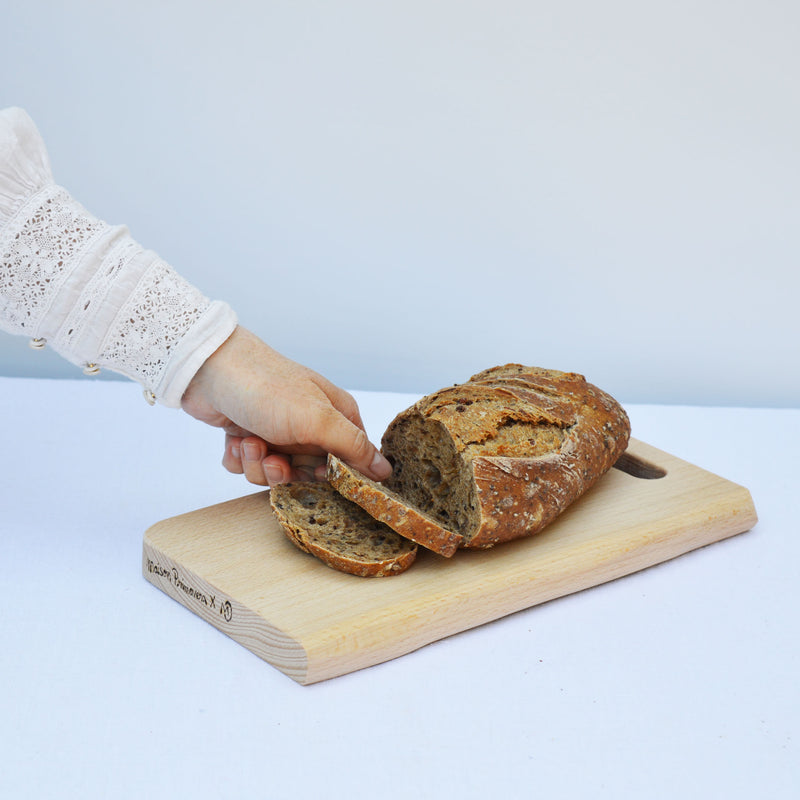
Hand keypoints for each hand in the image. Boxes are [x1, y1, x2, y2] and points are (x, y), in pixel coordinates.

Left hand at [180, 326, 391, 486]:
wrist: (207, 368)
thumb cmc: (267, 388)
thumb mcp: (317, 419)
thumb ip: (353, 447)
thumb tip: (386, 471)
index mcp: (335, 416)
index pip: (351, 461)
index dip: (333, 475)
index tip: (316, 473)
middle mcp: (309, 425)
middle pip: (309, 474)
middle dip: (286, 472)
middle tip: (273, 457)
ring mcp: (278, 431)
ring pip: (275, 474)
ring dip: (258, 464)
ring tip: (249, 441)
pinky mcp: (249, 436)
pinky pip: (249, 468)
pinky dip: (239, 459)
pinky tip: (234, 439)